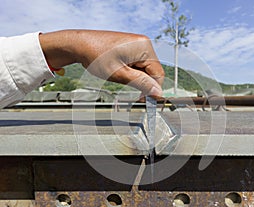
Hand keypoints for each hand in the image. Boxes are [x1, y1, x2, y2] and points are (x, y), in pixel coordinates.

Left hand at [39, 30, 163, 96]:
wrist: (79, 44)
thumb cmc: (96, 56)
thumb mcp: (119, 74)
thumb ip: (141, 83)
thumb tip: (157, 92)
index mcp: (144, 47)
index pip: (158, 74)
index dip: (153, 89)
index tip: (145, 101)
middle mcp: (143, 43)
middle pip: (152, 71)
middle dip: (143, 83)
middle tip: (129, 90)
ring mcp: (137, 44)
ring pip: (145, 69)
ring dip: (136, 78)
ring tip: (119, 77)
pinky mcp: (131, 46)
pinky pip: (138, 63)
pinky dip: (131, 72)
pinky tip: (119, 72)